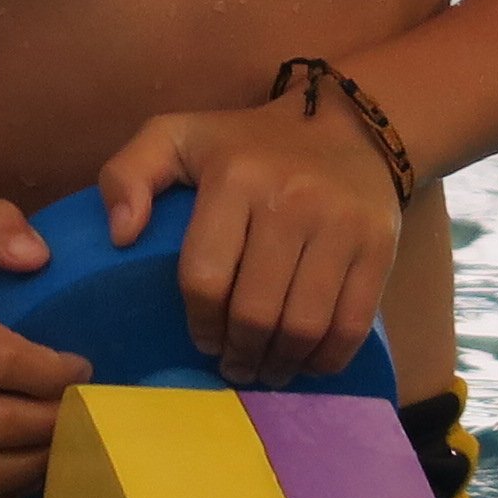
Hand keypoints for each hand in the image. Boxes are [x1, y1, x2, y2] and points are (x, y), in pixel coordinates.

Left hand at [100, 92, 403, 386]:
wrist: (348, 127)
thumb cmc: (247, 143)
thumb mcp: (176, 136)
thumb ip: (126, 174)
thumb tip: (119, 235)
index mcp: (235, 177)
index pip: (206, 277)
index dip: (200, 323)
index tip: (202, 339)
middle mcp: (292, 199)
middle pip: (257, 311)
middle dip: (240, 353)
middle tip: (234, 364)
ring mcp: (341, 224)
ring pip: (305, 325)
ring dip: (280, 364)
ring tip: (266, 369)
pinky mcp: (379, 245)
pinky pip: (352, 323)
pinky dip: (327, 359)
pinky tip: (307, 361)